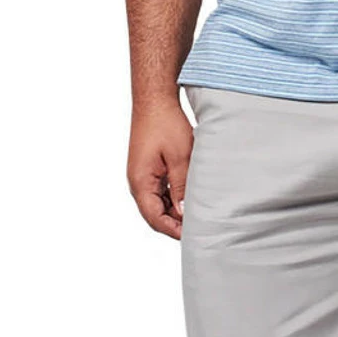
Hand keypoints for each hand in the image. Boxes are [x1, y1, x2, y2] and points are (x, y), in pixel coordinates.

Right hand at [126, 100, 193, 239]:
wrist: (155, 100)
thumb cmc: (166, 124)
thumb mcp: (180, 157)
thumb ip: (182, 186)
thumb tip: (184, 212)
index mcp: (140, 183)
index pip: (155, 218)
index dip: (174, 230)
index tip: (194, 235)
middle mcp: (137, 183)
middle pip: (155, 214)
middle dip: (175, 223)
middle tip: (200, 227)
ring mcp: (142, 176)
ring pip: (158, 203)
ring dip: (175, 210)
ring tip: (198, 214)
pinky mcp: (149, 168)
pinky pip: (160, 190)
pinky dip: (173, 197)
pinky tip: (190, 196)